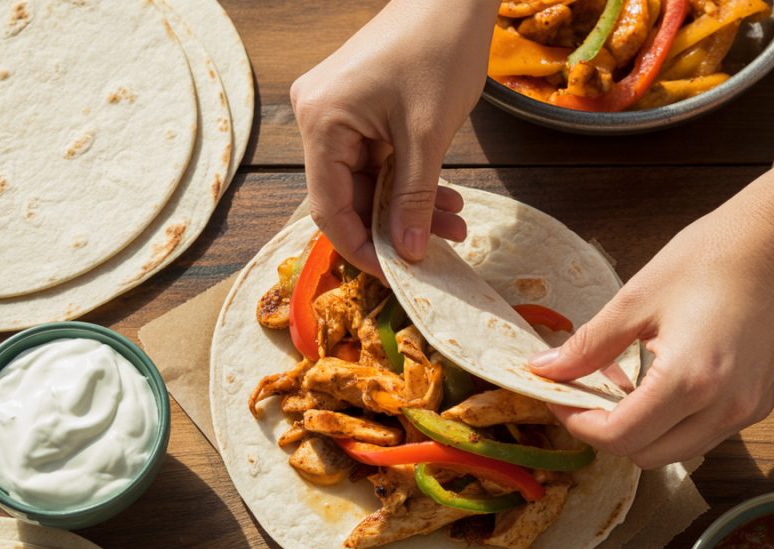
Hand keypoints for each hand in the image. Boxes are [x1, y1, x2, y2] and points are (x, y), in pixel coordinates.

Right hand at [290, 0, 496, 274]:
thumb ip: (414, 199)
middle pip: (348, 197)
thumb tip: (409, 252)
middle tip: (440, 248)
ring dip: (410, 207)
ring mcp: (337, 113)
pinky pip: (380, 161)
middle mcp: (318, 118)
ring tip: (456, 223)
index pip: (329, 208)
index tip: (397, 275)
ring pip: (369, 183)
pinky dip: (410, 183)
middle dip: (396, 227)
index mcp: (321, 121)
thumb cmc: (439, 49)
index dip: (362, 248)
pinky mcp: (359, 110)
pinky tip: (445, 198)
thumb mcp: (428, 135)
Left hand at [530, 195, 773, 468]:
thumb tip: (545, 370)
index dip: (578, 424)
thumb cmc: (712, 256)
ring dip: (640, 432)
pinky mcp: (758, 406)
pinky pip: (703, 435)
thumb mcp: (637, 298)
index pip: (619, 436)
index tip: (558, 398)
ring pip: (675, 451)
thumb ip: (589, 344)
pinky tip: (657, 385)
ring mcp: (746, 411)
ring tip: (620, 388)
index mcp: (691, 379)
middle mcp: (724, 408)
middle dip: (607, 432)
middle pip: (646, 455)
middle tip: (583, 394)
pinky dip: (671, 424)